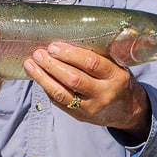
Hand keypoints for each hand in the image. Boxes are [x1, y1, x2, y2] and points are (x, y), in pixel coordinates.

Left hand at [23, 42, 151, 143]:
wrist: (126, 110)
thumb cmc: (116, 80)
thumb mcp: (116, 66)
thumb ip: (97, 56)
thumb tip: (64, 40)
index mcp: (116, 77)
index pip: (91, 63)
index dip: (70, 54)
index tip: (54, 46)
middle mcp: (104, 94)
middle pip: (74, 79)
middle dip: (52, 65)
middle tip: (38, 53)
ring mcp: (91, 108)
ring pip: (62, 94)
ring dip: (43, 78)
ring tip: (30, 64)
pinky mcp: (80, 117)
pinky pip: (59, 102)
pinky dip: (46, 88)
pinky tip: (37, 77)